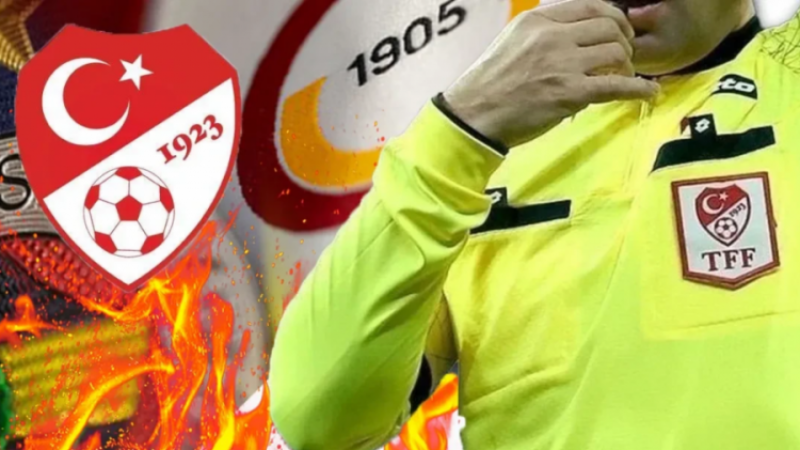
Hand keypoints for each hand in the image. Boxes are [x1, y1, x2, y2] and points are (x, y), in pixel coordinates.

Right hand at [443, 0, 658, 147]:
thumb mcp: (512, 42)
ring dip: (627, 66)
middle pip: (610, 27)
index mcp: (538, 20)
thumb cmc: (488, 85)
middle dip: (624, 42)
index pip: (591, 6)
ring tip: (622, 78)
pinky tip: (648, 93)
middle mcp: (553, 36)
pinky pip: (618, 86)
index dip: (613, 18)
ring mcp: (563, 64)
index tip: (618, 32)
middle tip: (623, 59)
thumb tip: (573, 36)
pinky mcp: (571, 93)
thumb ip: (542, 34)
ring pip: (617, 53)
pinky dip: (639, 89)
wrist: (473, 115)